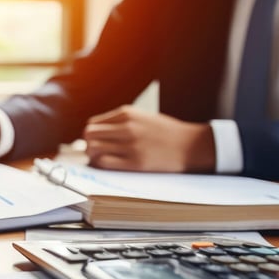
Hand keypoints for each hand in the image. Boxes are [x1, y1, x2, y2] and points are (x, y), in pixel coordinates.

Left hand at [82, 105, 215, 172]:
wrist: (190, 145)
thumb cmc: (165, 132)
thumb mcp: (142, 117)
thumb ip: (119, 121)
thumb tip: (93, 132)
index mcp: (127, 113)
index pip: (93, 123)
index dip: (91, 134)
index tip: (96, 142)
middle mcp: (127, 127)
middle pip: (89, 135)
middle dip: (88, 144)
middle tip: (96, 152)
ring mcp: (131, 145)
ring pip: (93, 149)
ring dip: (93, 156)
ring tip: (101, 159)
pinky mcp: (135, 162)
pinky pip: (104, 163)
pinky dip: (100, 164)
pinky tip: (108, 165)